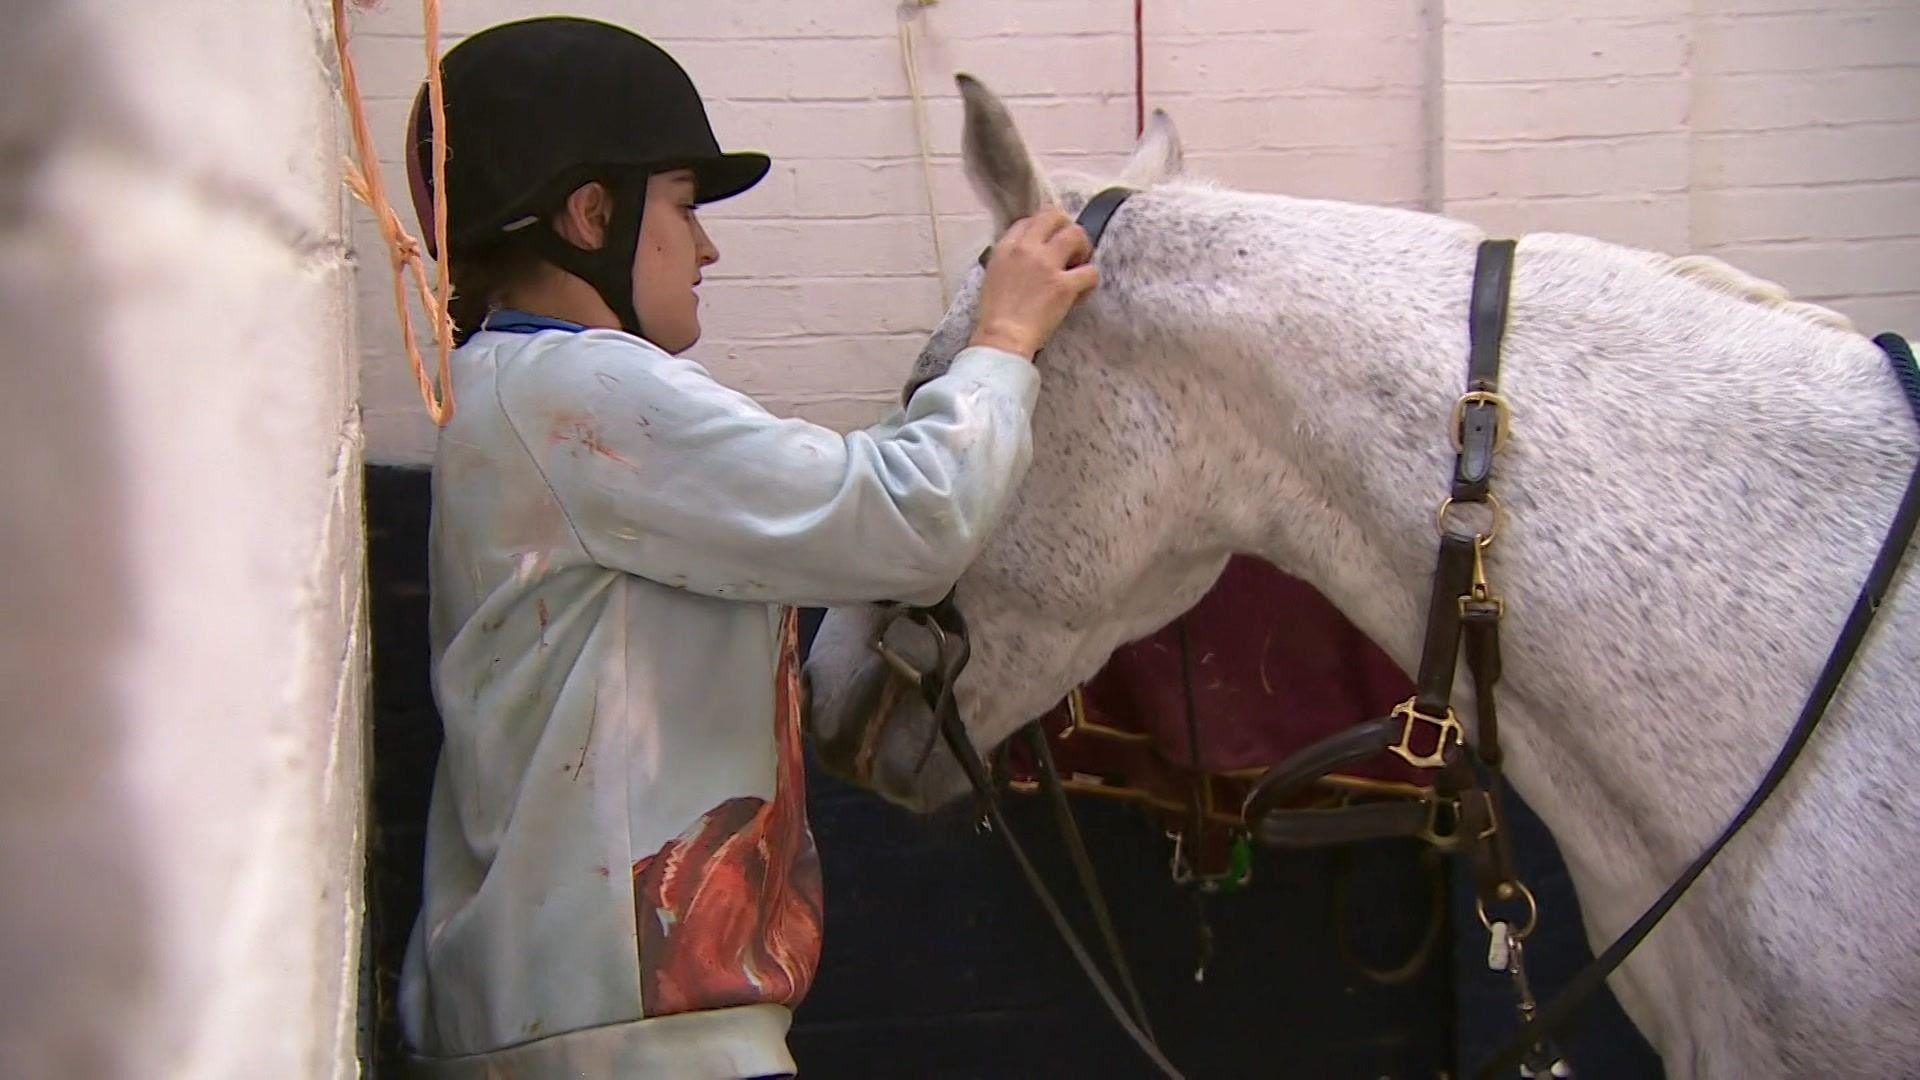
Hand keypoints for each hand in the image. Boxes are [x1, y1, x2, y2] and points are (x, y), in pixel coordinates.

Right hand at [969, 208, 1099, 359]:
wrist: (1002, 338)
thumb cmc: (995, 314)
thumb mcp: (993, 274)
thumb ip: (1010, 257)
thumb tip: (1027, 254)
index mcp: (1006, 247)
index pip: (1030, 219)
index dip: (1044, 228)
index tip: (1048, 243)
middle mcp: (1027, 248)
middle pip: (1055, 216)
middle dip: (1067, 228)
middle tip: (1071, 248)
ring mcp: (1047, 265)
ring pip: (1076, 234)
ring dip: (1083, 247)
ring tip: (1079, 264)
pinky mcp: (1064, 285)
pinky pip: (1090, 271)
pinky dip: (1090, 281)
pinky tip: (1082, 291)